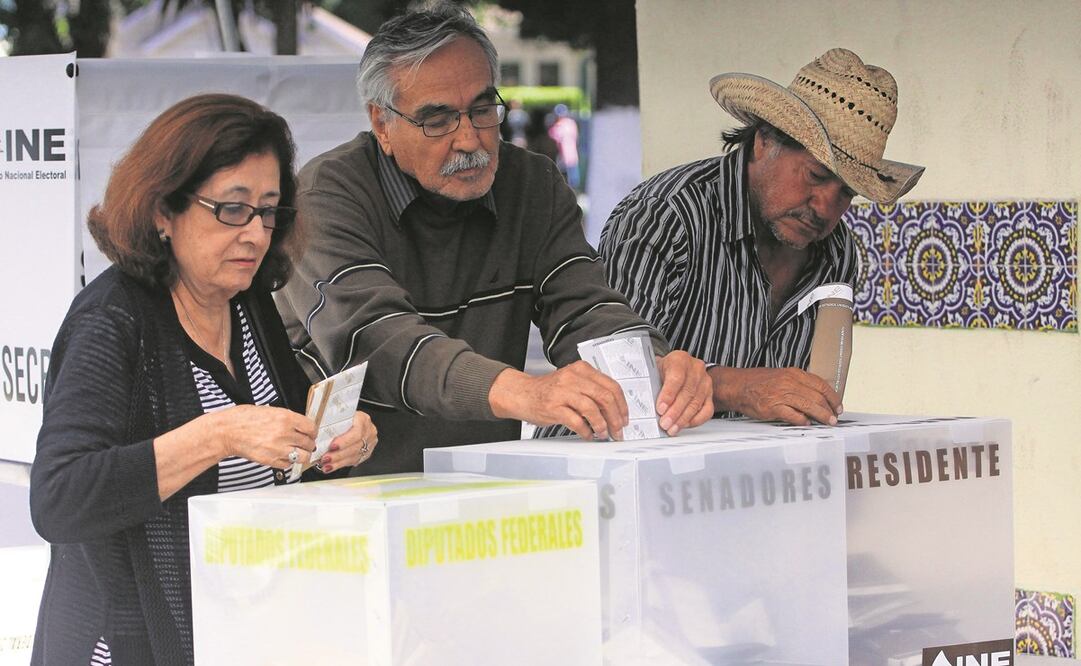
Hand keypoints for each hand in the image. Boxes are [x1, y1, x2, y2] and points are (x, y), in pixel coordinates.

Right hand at [208, 404, 316, 467]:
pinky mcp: (271, 460)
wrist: (226, 431)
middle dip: (308, 443)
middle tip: (304, 443)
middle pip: (309, 443)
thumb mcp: (270, 410)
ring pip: (303, 457)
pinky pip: (288, 465)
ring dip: (302, 454)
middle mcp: (285, 433)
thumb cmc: (243, 419)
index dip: (312, 431)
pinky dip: (288, 462)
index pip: (311, 427)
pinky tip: (283, 456)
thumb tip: (300, 425)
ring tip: (297, 451)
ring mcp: (278, 449)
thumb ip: (287, 418)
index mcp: (285, 418)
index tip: (310, 433)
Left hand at [317, 411, 377, 473]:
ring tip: (326, 465)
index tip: (332, 446)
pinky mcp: (366, 453)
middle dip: (338, 454)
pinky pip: (354, 461)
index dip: (344, 441)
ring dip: (338, 462)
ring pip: (354, 456)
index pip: (356, 432)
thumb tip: (320, 432)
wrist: (357, 422)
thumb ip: (335, 423)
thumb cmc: (347, 418)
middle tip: (326, 458)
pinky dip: (340, 464)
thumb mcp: (342, 416)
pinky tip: (332, 466)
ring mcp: (369, 443)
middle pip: (355, 447)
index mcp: (362, 420)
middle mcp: (368, 432)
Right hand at [489, 363, 628, 439]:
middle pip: (605, 397)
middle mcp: (573, 378)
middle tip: (618, 430)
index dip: (622, 405)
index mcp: (582, 369)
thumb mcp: (572, 382)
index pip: (611, 386)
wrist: (522, 393)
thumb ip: (592, 390)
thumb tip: (614, 410)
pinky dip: (586, 431)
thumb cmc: (549, 390)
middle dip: (615, 418)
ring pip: (592, 409)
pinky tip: (588, 435)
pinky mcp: (553, 407)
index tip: (624, 418)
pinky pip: (576, 421)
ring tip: (603, 434)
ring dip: (602, 425)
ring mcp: (562, 392)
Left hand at [655, 351, 712, 434]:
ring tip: (672, 428)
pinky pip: (707, 410)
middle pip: (687, 393)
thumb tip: (643, 400)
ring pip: (696, 403)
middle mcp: (695, 369)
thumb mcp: (655, 369)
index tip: (660, 408)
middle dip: (675, 412)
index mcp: (680, 359)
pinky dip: (695, 420)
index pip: (676, 378)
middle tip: (665, 423)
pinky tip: (684, 425)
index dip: (668, 395)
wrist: (679, 367)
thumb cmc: (664, 370)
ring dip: (683, 419)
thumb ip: (651, 382)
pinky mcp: (710, 394)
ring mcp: (705, 382)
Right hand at [709, 366, 841, 425]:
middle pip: (817, 396)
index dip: (833, 397)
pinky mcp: (772, 407)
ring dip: (821, 416)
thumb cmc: (758, 382)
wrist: (737, 386)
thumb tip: (817, 397)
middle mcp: (789, 382)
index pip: (821, 384)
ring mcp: (781, 395)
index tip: (838, 406)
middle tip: (834, 418)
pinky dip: (802, 420)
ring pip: (809, 406)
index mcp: (793, 373)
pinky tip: (807, 423)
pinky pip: (793, 415)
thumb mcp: (782, 376)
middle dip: (829, 409)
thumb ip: (799, 385)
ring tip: (827, 422)